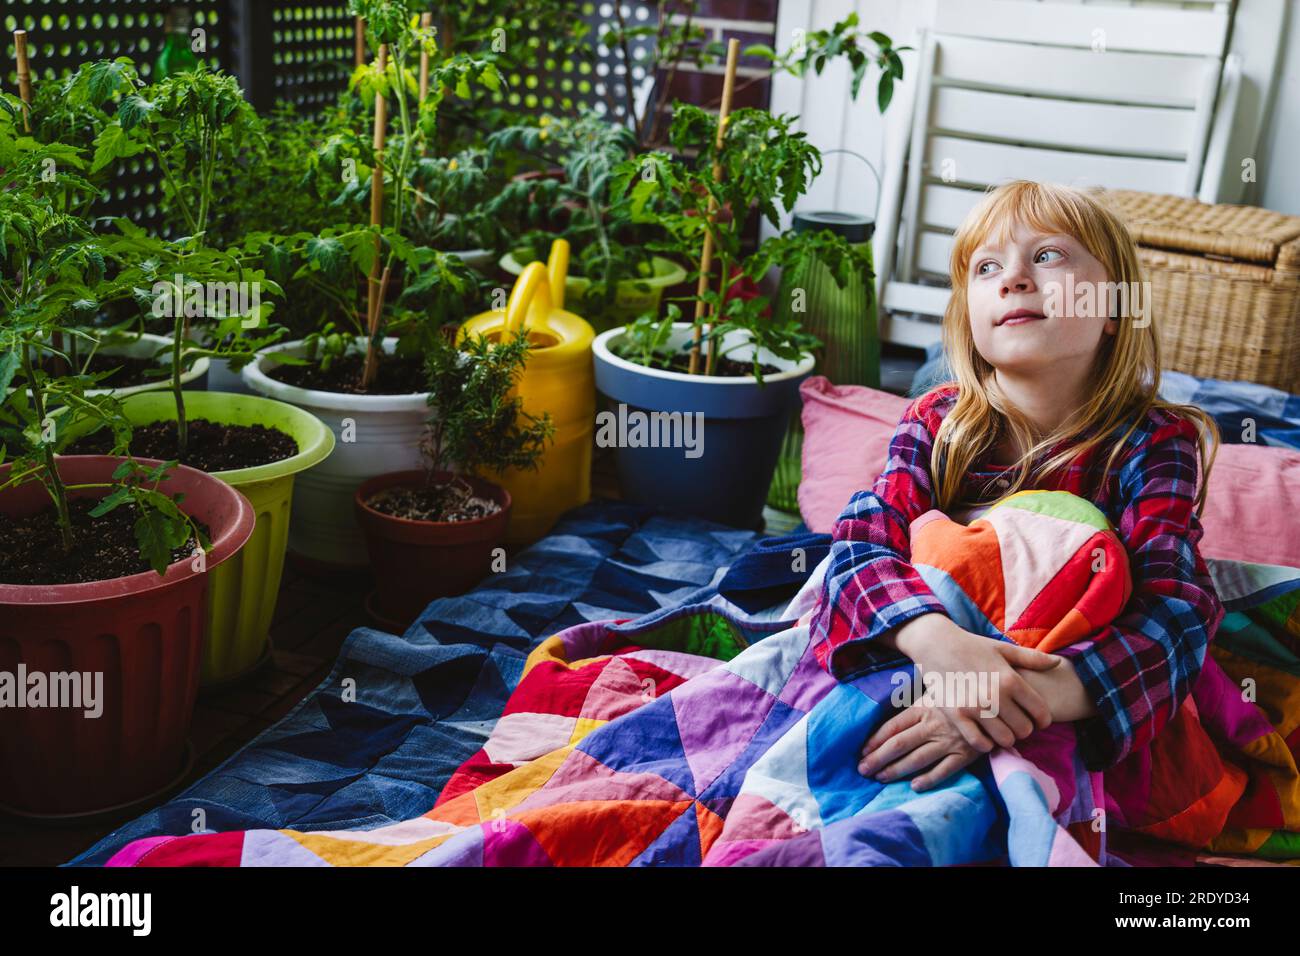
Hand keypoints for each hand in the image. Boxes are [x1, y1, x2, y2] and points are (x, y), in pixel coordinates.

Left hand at [858, 704, 982, 791]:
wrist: (998, 701)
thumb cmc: (961, 695)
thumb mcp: (936, 692)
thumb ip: (916, 702)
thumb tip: (891, 710)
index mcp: (923, 707)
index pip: (893, 726)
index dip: (875, 740)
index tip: (861, 752)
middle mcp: (934, 724)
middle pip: (899, 744)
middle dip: (878, 758)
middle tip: (862, 769)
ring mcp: (950, 740)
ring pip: (917, 759)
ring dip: (896, 770)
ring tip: (880, 777)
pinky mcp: (966, 753)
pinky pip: (945, 770)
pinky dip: (929, 779)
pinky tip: (914, 786)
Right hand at [888, 613, 1056, 752]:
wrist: (935, 643)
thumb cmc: (972, 646)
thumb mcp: (1003, 649)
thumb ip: (1032, 659)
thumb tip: (1058, 663)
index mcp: (1011, 680)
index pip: (1041, 714)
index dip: (1042, 720)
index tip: (1034, 719)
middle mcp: (995, 695)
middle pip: (1024, 730)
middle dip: (1023, 729)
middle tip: (1015, 723)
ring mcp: (975, 706)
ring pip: (1005, 739)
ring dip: (1005, 737)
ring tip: (1001, 729)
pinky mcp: (956, 715)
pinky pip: (980, 743)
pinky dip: (986, 744)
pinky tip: (984, 734)